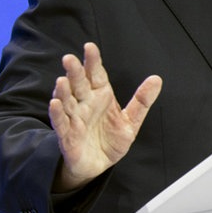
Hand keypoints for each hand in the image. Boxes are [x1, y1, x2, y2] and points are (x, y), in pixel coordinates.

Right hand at [48, 42, 162, 191]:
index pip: (96, 75)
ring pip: (67, 102)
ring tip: (61, 80)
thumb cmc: (111, 140)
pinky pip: (61, 123)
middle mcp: (86, 104)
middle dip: (74, 72)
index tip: (89, 47)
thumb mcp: (131, 120)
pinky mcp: (68, 136)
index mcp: (101, 96)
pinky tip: (55, 103)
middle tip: (69, 59)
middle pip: (79, 85)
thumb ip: (142, 100)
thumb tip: (157, 79)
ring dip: (63, 91)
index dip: (93, 61)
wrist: (98, 165)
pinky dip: (57, 114)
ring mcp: (75, 119)